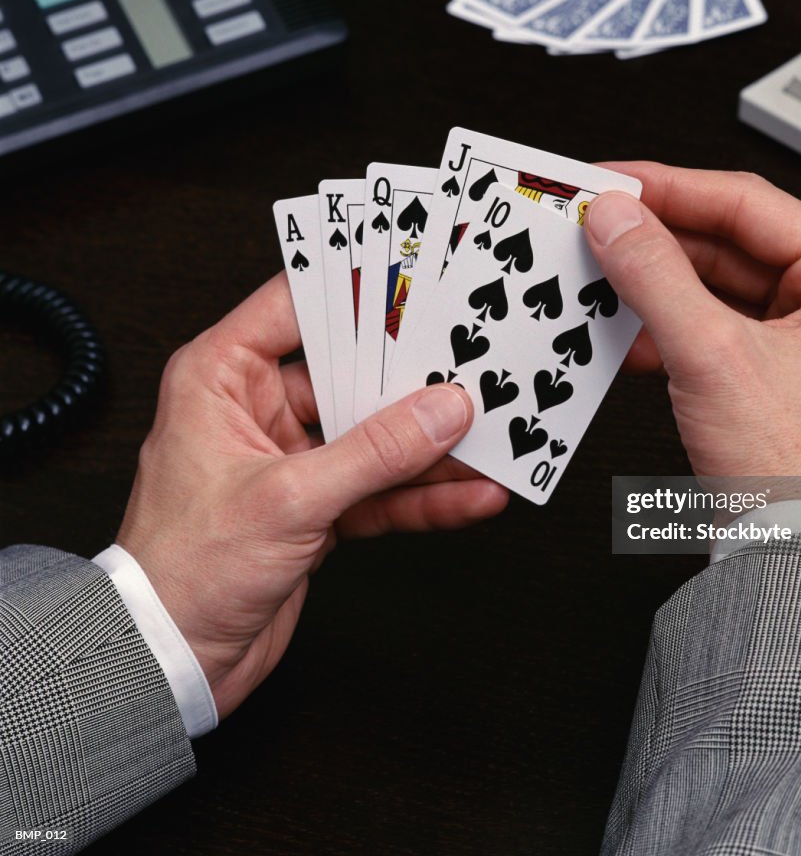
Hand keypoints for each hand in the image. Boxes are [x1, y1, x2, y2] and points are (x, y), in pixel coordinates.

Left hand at [116, 273, 507, 717]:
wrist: (170, 660)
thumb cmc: (182, 572)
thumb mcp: (288, 498)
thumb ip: (374, 453)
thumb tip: (441, 412)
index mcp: (222, 378)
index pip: (296, 306)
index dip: (357, 290)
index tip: (416, 281)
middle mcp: (259, 409)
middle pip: (352, 373)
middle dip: (414, 377)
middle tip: (472, 362)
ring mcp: (294, 458)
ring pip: (377, 435)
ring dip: (432, 445)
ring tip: (490, 436)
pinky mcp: (319, 505)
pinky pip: (383, 488)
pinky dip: (426, 495)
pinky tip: (471, 495)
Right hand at [585, 164, 800, 513]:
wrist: (796, 558)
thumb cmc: (797, 475)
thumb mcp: (712, 355)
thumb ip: (655, 274)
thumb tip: (616, 218)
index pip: (746, 202)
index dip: (668, 186)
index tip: (612, 181)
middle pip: (726, 239)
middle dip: (655, 236)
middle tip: (596, 224)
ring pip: (710, 281)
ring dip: (652, 281)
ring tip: (600, 272)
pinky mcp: (767, 370)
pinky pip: (705, 323)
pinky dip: (661, 324)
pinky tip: (622, 329)